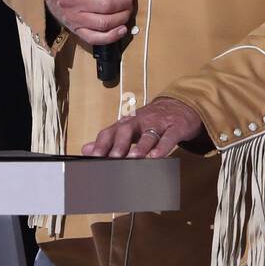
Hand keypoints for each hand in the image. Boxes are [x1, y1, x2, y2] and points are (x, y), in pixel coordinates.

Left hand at [82, 96, 203, 157]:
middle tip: (112, 159)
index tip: (92, 158)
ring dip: (140, 147)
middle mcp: (140, 122)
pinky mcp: (174, 128)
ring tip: (134, 158)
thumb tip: (86, 149)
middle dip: (118, 145)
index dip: (100, 145)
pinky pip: (168, 137)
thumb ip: (108, 140)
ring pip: (148, 135)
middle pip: (126, 131)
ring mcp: (158, 124)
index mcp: (126, 123)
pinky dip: (163, 147)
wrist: (179, 106)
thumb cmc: (150, 121)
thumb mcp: (129, 128)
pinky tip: (157, 156)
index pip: (109, 132)